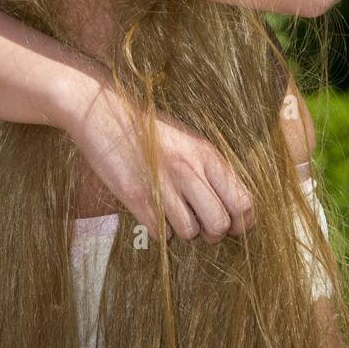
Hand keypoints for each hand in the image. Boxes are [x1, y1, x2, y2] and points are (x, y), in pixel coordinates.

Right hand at [60, 73, 254, 244]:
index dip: (240, 222)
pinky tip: (152, 210)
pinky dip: (159, 229)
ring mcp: (163, 184)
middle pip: (220, 224)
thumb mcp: (189, 143)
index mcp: (207, 155)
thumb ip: (211, 171)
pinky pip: (161, 233)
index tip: (230, 223)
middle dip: (212, 233)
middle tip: (200, 223)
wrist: (105, 114)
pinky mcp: (137, 197)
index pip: (243, 202)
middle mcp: (189, 169)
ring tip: (172, 212)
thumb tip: (233, 208)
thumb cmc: (150, 133)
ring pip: (191, 233)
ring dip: (183, 230)